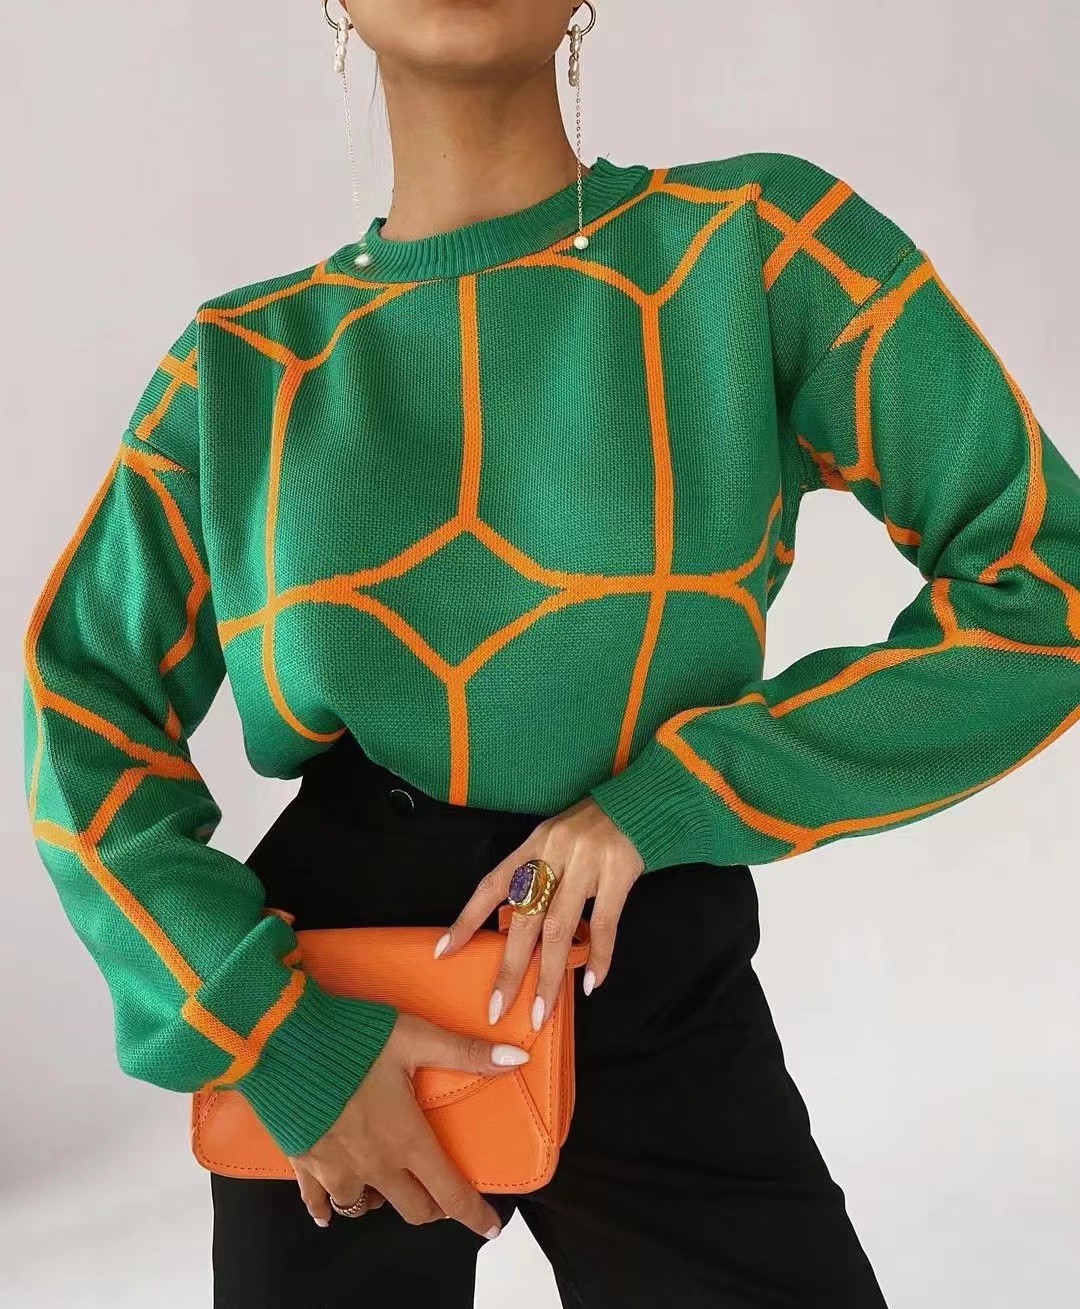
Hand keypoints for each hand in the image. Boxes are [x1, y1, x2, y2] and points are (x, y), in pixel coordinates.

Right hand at [287, 1012, 528, 1233]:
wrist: (280, 1042)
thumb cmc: (352, 1038)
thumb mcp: (414, 1037)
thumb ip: (465, 1052)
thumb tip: (516, 1058)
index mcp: (407, 1140)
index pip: (450, 1193)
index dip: (475, 1214)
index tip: (491, 1228)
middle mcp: (375, 1165)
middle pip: (414, 1209)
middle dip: (433, 1207)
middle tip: (441, 1197)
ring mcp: (336, 1170)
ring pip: (367, 1207)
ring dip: (385, 1201)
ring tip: (393, 1188)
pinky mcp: (303, 1162)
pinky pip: (318, 1201)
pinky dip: (328, 1208)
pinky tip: (329, 1211)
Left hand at [434, 796, 644, 1031]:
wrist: (639, 805)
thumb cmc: (592, 828)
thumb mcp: (554, 840)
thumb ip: (537, 875)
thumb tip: (517, 928)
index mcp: (533, 843)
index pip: (492, 885)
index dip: (467, 919)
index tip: (444, 951)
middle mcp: (554, 852)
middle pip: (524, 917)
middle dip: (509, 967)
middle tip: (497, 1007)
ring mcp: (587, 863)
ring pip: (560, 928)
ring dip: (549, 974)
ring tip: (541, 1010)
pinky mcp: (618, 874)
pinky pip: (604, 923)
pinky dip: (598, 956)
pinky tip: (592, 982)